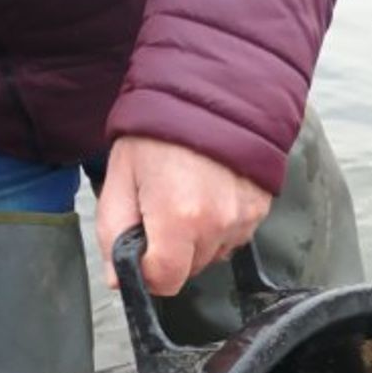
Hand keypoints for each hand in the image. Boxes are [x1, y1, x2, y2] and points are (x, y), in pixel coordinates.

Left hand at [96, 136, 272, 295]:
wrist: (208, 91)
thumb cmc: (158, 130)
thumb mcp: (120, 177)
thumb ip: (114, 233)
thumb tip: (118, 278)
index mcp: (177, 218)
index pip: (165, 281)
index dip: (148, 271)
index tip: (141, 247)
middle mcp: (216, 224)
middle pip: (189, 270)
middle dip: (172, 251)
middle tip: (161, 208)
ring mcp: (242, 219)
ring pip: (212, 256)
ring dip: (197, 240)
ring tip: (187, 196)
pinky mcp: (258, 211)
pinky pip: (232, 238)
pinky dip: (218, 226)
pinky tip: (208, 193)